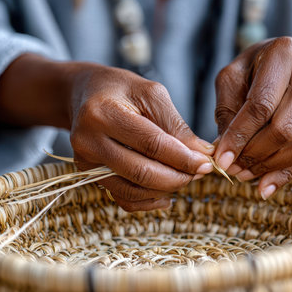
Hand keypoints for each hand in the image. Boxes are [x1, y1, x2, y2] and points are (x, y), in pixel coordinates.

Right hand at [69, 64, 213, 211]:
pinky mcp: (89, 174)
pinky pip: (122, 198)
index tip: (207, 164)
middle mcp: (88, 140)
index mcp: (104, 113)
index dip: (183, 158)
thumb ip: (176, 126)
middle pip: (141, 172)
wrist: (86, 93)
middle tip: (199, 173)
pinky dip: (148, 201)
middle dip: (177, 177)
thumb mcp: (152, 95)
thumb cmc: (123, 90)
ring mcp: (85, 161)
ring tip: (185, 177)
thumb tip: (202, 154)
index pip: (152, 144)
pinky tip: (167, 194)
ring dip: (166, 189)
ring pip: (132, 190)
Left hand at [214, 37, 291, 198]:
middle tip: (234, 169)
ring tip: (247, 176)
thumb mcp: (235, 78)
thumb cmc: (260, 69)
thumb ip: (227, 110)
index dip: (239, 136)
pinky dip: (288, 172)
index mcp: (284, 53)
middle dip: (254, 155)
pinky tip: (267, 182)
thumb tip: (225, 150)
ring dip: (271, 167)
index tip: (222, 160)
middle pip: (284, 128)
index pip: (261, 105)